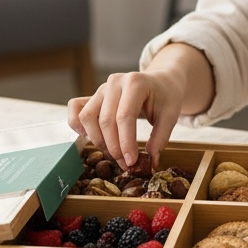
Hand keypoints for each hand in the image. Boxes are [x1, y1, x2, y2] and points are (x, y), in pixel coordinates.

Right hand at [67, 70, 183, 170]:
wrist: (160, 82)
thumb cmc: (165, 97)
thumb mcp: (171, 115)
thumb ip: (160, 138)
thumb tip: (149, 162)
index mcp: (135, 82)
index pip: (125, 116)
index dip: (126, 142)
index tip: (131, 162)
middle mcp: (114, 82)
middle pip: (105, 120)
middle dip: (114, 147)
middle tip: (126, 164)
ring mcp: (101, 88)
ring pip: (87, 117)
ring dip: (98, 140)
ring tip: (114, 154)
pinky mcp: (93, 96)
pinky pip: (75, 108)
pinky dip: (77, 125)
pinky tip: (90, 137)